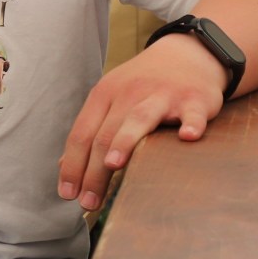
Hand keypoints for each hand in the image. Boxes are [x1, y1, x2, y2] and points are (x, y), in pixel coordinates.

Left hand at [58, 33, 226, 209]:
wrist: (186, 55)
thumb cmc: (142, 87)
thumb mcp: (110, 100)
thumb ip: (91, 131)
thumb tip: (64, 167)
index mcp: (103, 96)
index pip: (81, 134)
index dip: (72, 165)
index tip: (67, 194)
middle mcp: (128, 94)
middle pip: (104, 134)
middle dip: (93, 171)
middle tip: (88, 202)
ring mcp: (161, 95)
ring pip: (137, 119)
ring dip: (124, 141)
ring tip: (113, 165)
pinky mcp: (192, 98)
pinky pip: (191, 112)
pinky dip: (190, 123)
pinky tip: (187, 137)